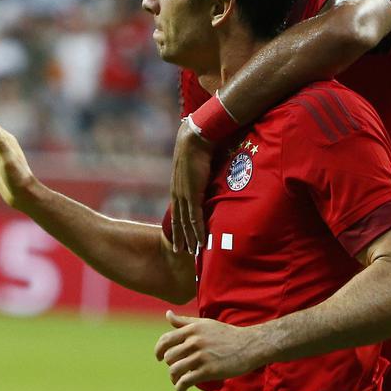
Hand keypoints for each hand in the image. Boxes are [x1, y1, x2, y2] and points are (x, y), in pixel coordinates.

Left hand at [154, 311, 267, 390]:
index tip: (158, 358)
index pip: (166, 340)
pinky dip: (180, 387)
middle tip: (176, 371)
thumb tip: (167, 314)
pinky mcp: (209, 371)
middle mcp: (194, 342)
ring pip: (175, 369)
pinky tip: (182, 390)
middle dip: (170, 365)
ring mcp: (201, 356)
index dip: (158, 350)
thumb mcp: (205, 324)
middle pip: (169, 357)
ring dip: (174, 378)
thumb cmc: (226, 334)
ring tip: (178, 382)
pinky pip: (186, 381)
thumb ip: (184, 321)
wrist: (250, 346)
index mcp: (192, 330)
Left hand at [170, 119, 212, 252]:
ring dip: (189, 239)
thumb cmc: (200, 147)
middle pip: (178, 221)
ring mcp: (184, 195)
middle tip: (180, 251)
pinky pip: (195, 218)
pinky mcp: (192, 195)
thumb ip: (204, 175)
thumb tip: (212, 176)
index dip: (178, 225)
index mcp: (178, 187)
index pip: (178, 211)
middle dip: (180, 237)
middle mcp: (178, 194)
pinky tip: (200, 243)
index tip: (179, 235)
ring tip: (191, 252)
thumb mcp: (201, 166)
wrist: (195, 138)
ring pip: (185, 223)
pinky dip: (198, 232)